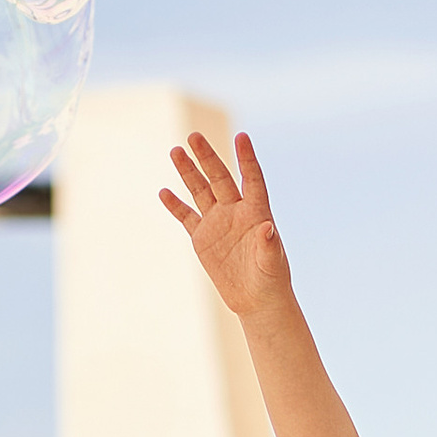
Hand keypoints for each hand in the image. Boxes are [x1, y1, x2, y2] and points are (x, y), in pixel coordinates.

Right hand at [159, 127, 291, 319]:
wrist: (256, 299)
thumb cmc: (271, 280)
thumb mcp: (272, 264)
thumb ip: (269, 245)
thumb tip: (268, 228)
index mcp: (257, 212)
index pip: (252, 179)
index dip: (247, 159)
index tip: (242, 137)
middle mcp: (236, 212)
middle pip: (220, 179)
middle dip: (207, 158)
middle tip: (194, 137)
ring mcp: (217, 223)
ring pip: (200, 191)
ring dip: (188, 172)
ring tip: (176, 151)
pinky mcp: (202, 239)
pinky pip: (186, 217)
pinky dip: (175, 205)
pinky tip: (164, 192)